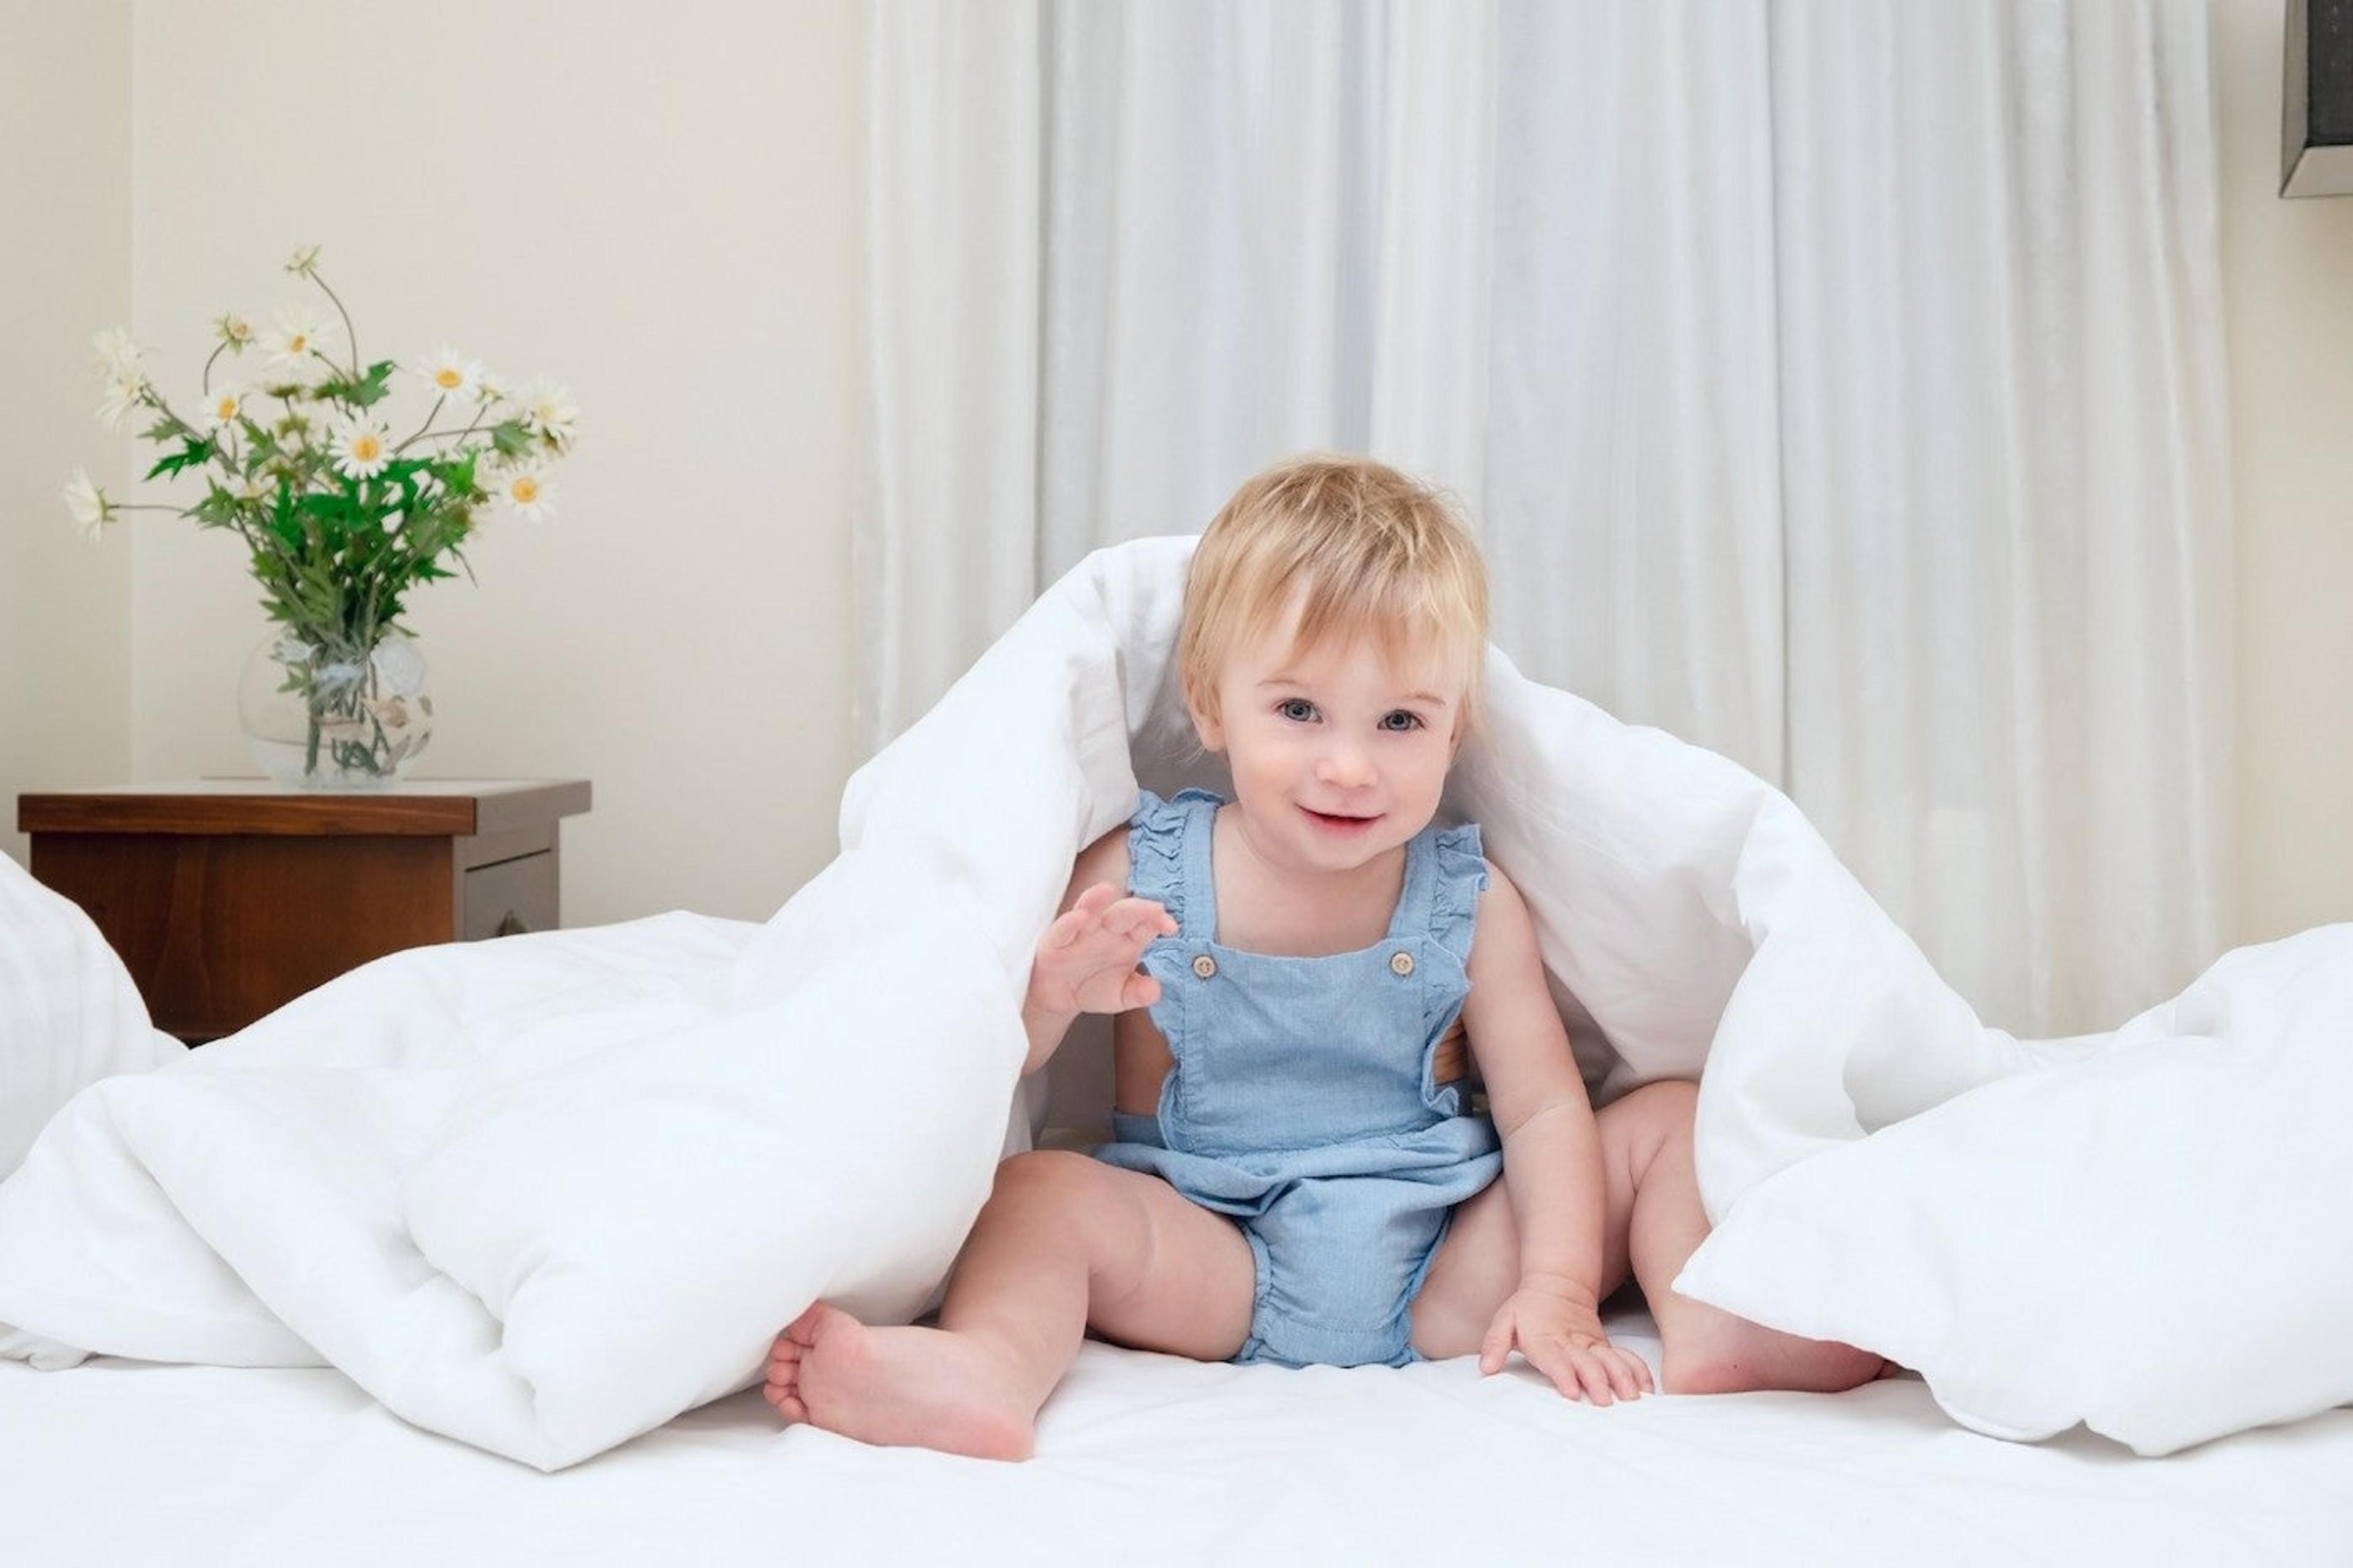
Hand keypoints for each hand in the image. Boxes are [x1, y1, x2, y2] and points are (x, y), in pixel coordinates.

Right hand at [1028, 883, 1177, 1017]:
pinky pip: (1063, 929)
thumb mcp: (1120, 996)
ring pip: (1090, 909)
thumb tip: (1155, 990)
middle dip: (1138, 909)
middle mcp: (1106, 930)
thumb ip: (1138, 994)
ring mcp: (1081, 932)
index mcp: (1128, 939)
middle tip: (1154, 909)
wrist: (1059, 997)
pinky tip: (1079, 917)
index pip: (1147, 924)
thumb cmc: (1093, 987)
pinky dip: (1070, 922)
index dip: (1159, 921)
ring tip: (1106, 890)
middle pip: (1123, 913)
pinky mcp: (1056, 941)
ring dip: (1097, 900)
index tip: (1171, 927)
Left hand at [1479, 1285, 1653, 1404]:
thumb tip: (1486, 1369)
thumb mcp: (1504, 1321)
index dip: (1564, 1374)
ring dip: (1623, 1378)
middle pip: (1588, 1363)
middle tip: (1606, 1403)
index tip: (1573, 1392)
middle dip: (1598, 1382)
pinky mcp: (1604, 1346)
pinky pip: (1625, 1357)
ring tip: (1633, 1398)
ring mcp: (1591, 1344)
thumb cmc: (1526, 1309)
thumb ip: (1494, 1344)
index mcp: (1544, 1339)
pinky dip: (1638, 1370)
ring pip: (1612, 1360)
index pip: (1555, 1358)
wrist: (1556, 1284)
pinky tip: (1648, 1388)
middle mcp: (1571, 1343)